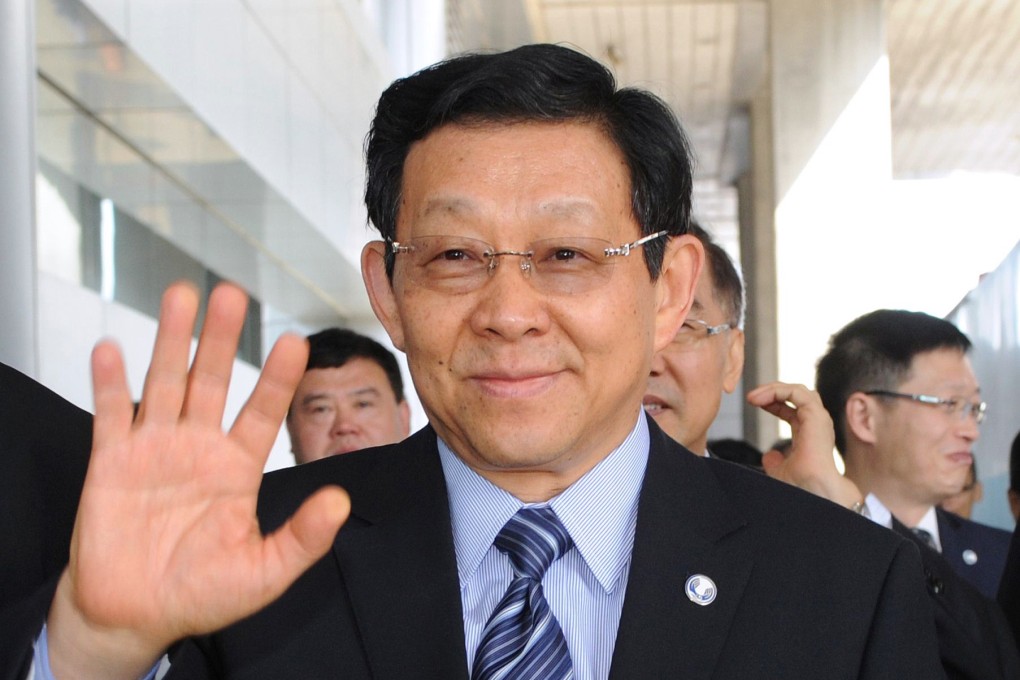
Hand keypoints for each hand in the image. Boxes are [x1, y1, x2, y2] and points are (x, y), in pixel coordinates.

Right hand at [47, 282, 350, 678]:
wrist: (135, 616)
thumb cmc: (202, 595)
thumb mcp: (264, 573)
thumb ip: (303, 538)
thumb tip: (341, 502)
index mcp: (237, 468)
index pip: (264, 412)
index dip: (278, 378)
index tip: (296, 342)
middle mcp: (198, 447)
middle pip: (212, 381)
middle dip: (221, 338)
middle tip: (233, 293)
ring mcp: (154, 449)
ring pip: (164, 382)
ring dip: (170, 340)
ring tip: (182, 295)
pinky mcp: (110, 462)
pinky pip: (110, 415)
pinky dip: (109, 383)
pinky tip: (111, 348)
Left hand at [746, 382, 861, 507]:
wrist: (813, 490)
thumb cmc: (801, 485)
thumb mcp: (780, 470)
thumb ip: (775, 462)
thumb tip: (769, 457)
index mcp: (809, 433)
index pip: (792, 407)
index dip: (773, 402)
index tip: (754, 403)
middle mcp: (816, 424)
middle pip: (796, 394)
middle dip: (773, 391)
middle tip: (752, 397)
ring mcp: (818, 419)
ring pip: (798, 390)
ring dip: (774, 389)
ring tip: (754, 397)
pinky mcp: (816, 416)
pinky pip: (797, 393)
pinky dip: (778, 391)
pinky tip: (762, 399)